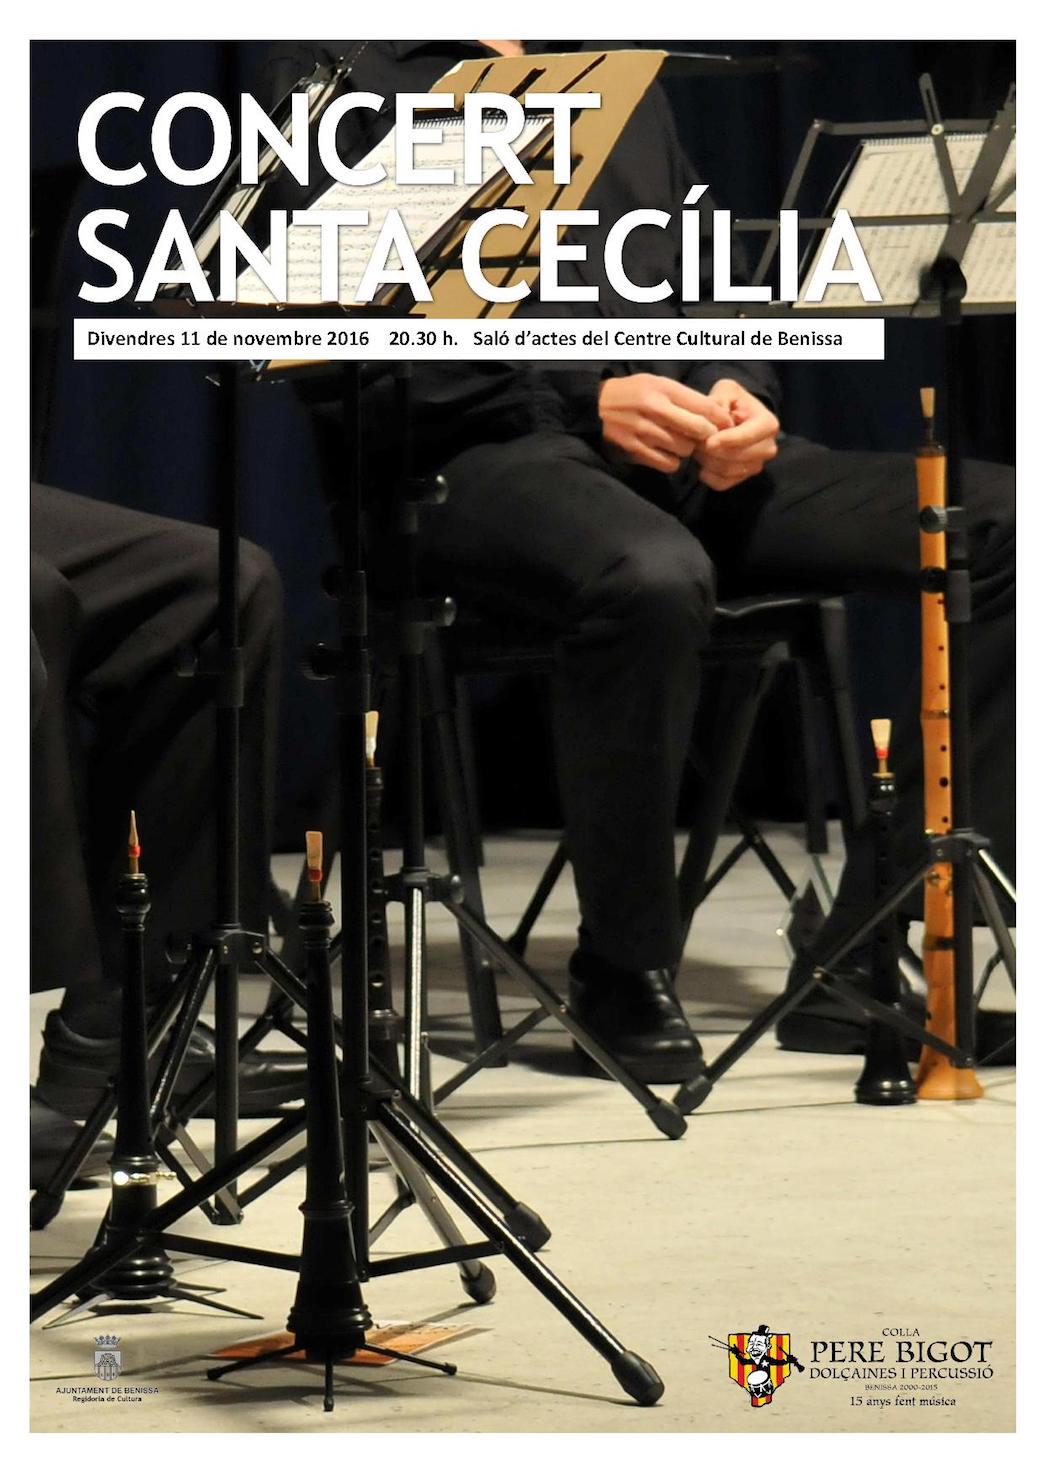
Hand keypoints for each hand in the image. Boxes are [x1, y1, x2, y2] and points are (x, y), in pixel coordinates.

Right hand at [598, 373, 733, 473]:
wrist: (594, 407)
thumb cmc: (632, 394)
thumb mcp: (656, 383)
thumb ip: (684, 397)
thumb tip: (717, 414)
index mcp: (662, 389)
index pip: (705, 406)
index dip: (721, 419)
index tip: (725, 425)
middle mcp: (654, 409)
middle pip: (699, 430)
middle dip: (705, 435)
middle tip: (702, 436)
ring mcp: (644, 432)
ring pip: (685, 449)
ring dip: (686, 448)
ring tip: (678, 441)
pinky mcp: (635, 450)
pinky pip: (669, 464)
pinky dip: (672, 461)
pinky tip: (666, 452)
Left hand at [693, 379, 779, 490]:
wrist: (735, 418)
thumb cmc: (731, 402)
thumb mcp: (727, 391)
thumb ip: (719, 400)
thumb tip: (715, 420)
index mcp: (768, 424)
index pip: (749, 436)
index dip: (728, 440)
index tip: (709, 441)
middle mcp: (767, 448)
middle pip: (737, 457)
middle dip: (713, 451)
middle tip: (696, 440)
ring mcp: (756, 465)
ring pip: (727, 471)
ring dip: (706, 461)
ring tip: (697, 447)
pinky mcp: (742, 478)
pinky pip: (721, 484)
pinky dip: (707, 475)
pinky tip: (701, 462)